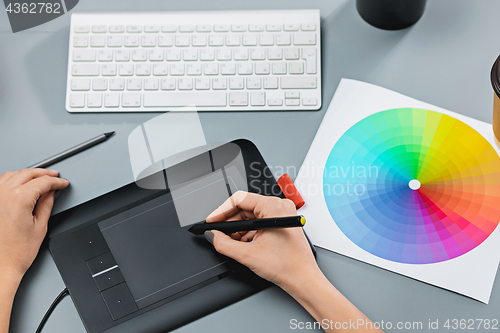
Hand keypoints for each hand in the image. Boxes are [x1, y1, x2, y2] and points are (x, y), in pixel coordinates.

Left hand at [0, 169, 69, 281]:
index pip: (42, 182)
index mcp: (19, 199)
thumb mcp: (40, 226)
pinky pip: (1, 182)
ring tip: (40, 178)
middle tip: (55, 177)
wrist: (1, 265)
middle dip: (44, 174)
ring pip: (13, 174)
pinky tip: (21, 183)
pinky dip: (13, 179)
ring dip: (28, 174)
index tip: (62, 183)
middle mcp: (3, 195)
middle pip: (27, 173)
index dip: (56, 182)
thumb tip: (50, 193)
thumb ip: (46, 204)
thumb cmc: (16, 252)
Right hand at [205, 191, 319, 289]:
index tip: (212, 221)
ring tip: (231, 243)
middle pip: (245, 207)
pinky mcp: (281, 223)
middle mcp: (279, 206)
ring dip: (239, 230)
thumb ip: (224, 243)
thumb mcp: (247, 254)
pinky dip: (248, 233)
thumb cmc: (287, 266)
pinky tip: (243, 244)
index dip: (221, 211)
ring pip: (251, 216)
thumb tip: (213, 235)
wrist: (303, 279)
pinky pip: (259, 222)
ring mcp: (282, 214)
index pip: (239, 199)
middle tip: (217, 233)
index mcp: (273, 207)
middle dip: (230, 222)